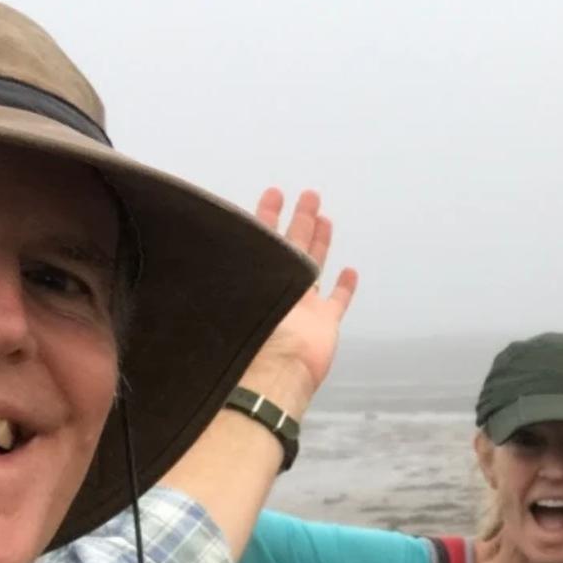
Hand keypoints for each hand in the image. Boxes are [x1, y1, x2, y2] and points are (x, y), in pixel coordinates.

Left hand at [239, 188, 358, 409]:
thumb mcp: (238, 289)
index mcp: (260, 279)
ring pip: (316, 266)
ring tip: (324, 218)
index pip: (265, 240)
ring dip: (321, 242)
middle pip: (294, 246)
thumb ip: (235, 265)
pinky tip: (349, 271)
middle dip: (300, 219)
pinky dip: (345, 287)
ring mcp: (305, 306)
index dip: (268, 215)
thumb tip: (213, 237)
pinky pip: (338, 300)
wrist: (276, 368)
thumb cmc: (254, 330)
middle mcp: (282, 288)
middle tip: (308, 196)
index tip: (274, 193)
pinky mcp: (325, 323)